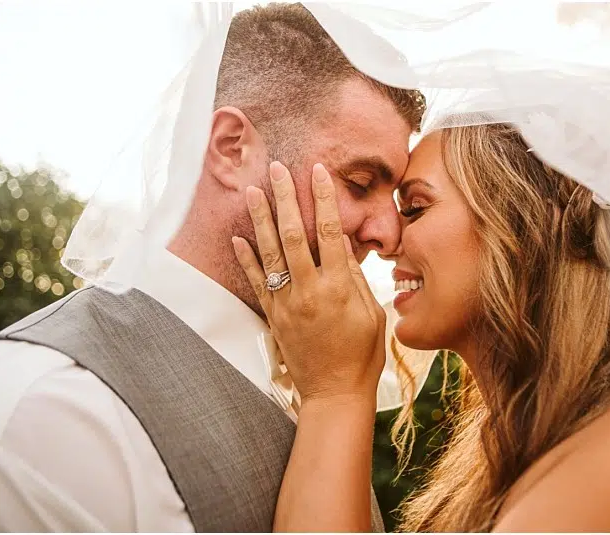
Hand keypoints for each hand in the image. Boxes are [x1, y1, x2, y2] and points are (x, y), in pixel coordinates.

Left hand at [232, 162, 385, 405]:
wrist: (334, 393)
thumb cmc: (362, 355)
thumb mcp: (371, 314)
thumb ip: (357, 279)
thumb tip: (346, 249)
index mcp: (339, 287)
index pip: (331, 232)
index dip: (324, 199)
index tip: (316, 171)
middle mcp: (309, 290)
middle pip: (295, 234)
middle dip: (285, 198)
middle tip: (277, 169)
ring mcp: (287, 303)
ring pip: (271, 253)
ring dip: (261, 219)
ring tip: (252, 190)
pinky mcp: (274, 317)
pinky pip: (256, 282)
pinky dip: (246, 259)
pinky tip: (238, 237)